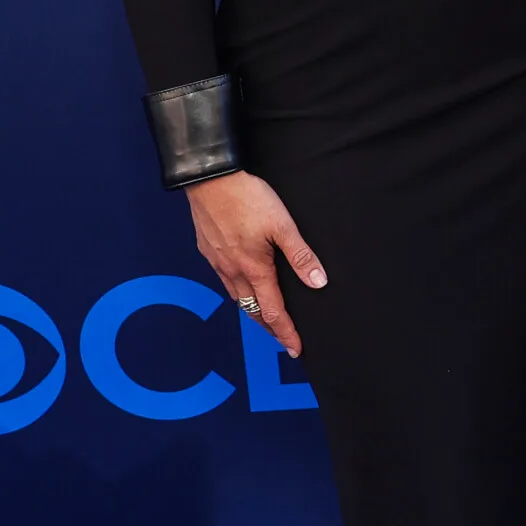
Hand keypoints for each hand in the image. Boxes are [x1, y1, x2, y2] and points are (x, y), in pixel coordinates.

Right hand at [185, 170, 326, 356]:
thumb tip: (318, 283)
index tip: (295, 348)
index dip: (285, 332)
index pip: (273, 311)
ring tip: (266, 318)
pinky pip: (224, 279)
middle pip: (252, 309)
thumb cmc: (247, 197)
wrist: (209, 177)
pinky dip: (237, 291)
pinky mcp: (207, 249)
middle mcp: (232, 270)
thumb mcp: (282, 225)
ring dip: (253, 310)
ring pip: (236, 296)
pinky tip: (242, 284)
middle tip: (282, 339)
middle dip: (269, 327)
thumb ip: (301, 255)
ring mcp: (217, 260)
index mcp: (253, 268)